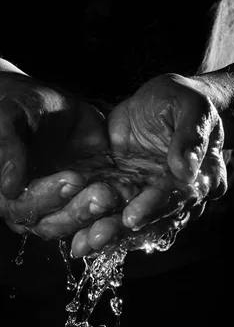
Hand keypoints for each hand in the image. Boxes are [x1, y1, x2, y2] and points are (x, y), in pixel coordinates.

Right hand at [0, 73, 126, 238]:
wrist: (47, 103)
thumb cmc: (19, 107)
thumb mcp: (9, 118)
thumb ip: (7, 148)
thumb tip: (8, 186)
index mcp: (8, 190)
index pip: (24, 206)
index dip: (47, 196)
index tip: (74, 178)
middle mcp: (32, 204)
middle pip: (52, 223)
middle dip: (78, 210)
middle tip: (102, 192)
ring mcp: (61, 204)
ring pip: (76, 223)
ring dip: (96, 214)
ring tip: (112, 194)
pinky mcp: (86, 197)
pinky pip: (100, 214)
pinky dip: (113, 213)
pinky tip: (128, 200)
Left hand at [71, 73, 227, 256]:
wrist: (166, 99)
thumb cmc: (184, 100)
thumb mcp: (192, 109)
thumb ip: (191, 137)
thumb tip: (187, 170)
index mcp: (200, 178)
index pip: (178, 197)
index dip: (154, 207)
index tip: (132, 217)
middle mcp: (177, 195)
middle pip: (152, 218)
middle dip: (124, 230)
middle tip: (98, 237)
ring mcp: (150, 195)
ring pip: (131, 221)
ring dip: (107, 234)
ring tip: (81, 245)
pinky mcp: (128, 190)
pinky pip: (112, 211)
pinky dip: (95, 224)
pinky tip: (76, 238)